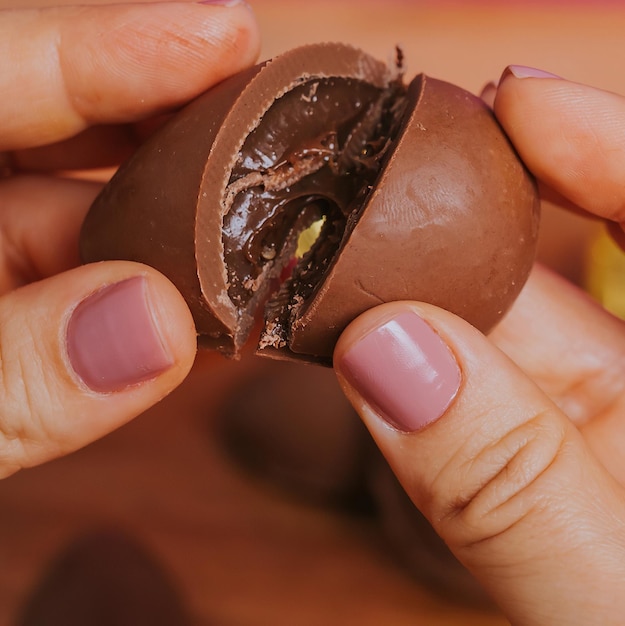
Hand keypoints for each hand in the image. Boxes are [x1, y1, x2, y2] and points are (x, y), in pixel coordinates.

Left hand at [0, 1, 258, 477]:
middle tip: (271, 129)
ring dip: (175, 224)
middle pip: (61, 127)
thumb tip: (156, 328)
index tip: (226, 33)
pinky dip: (150, 286)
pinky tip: (207, 294)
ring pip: (87, 210)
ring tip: (260, 219)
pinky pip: (88, 274)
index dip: (115, 49)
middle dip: (172, 127)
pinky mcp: (6, 298)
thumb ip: (9, 381)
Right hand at [335, 68, 624, 624]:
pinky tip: (348, 339)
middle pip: (549, 267)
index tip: (513, 98)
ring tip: (330, 264)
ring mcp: (570, 421)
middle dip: (460, 220)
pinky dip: (396, 362)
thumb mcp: (607, 597)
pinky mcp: (513, 454)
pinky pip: (452, 386)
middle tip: (374, 182)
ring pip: (482, 328)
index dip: (600, 146)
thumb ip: (511, 485)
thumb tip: (391, 351)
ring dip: (403, 298)